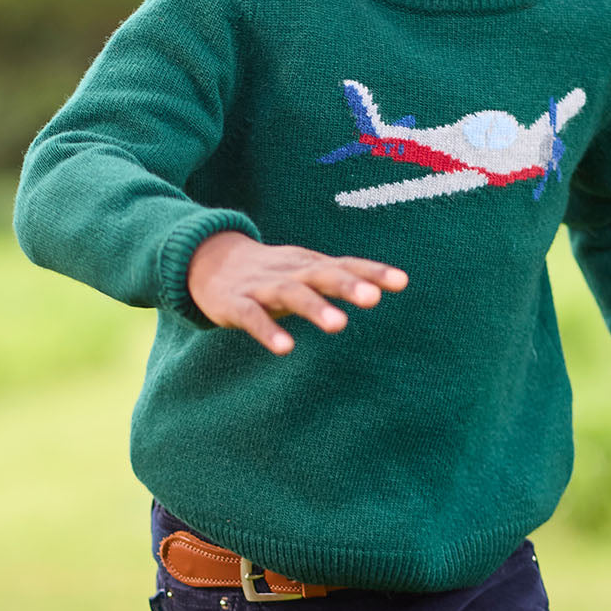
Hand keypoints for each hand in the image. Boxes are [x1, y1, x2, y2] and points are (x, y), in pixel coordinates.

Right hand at [187, 230, 407, 354]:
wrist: (208, 262)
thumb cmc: (271, 272)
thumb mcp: (305, 271)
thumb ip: (338, 278)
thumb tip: (378, 288)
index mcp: (310, 265)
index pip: (345, 264)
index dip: (372, 271)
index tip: (402, 281)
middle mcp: (290, 272)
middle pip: (322, 274)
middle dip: (347, 284)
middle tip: (373, 298)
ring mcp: (262, 287)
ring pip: (291, 293)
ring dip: (315, 308)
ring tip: (340, 325)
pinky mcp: (235, 304)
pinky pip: (253, 317)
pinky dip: (268, 330)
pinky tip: (285, 348)